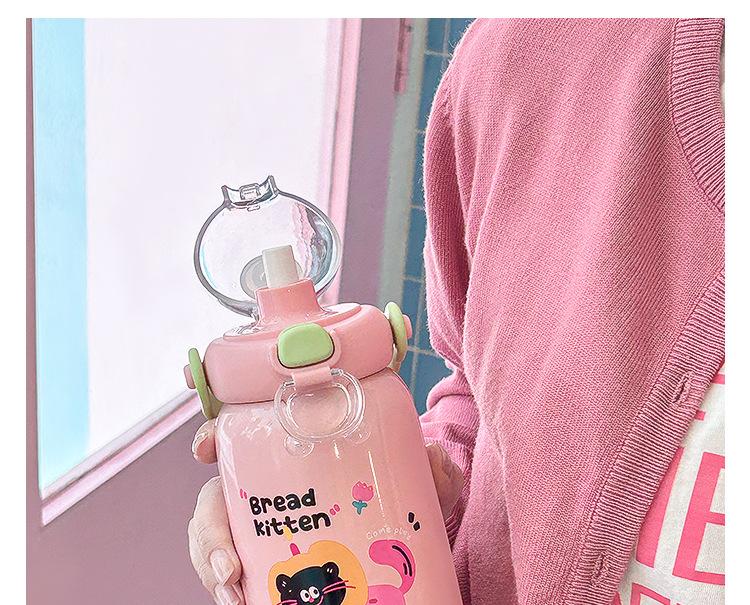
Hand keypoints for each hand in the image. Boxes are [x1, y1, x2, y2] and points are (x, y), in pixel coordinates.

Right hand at [188, 420, 463, 604]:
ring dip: (212, 568)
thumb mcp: (415, 479)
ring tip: (233, 594)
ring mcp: (263, 529)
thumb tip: (434, 460)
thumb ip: (430, 468)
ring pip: (216, 541)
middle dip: (209, 529)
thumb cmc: (398, 494)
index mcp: (291, 455)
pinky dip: (229, 592)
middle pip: (216, 499)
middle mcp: (268, 491)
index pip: (241, 438)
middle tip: (227, 563)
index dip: (212, 438)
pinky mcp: (267, 566)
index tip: (204, 449)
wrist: (406, 537)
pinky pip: (235, 577)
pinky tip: (241, 604)